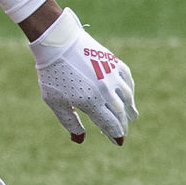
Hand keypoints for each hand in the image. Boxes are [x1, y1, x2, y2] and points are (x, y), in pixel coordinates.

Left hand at [28, 7, 136, 143]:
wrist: (59, 42)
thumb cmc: (53, 74)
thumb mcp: (55, 102)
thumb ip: (69, 121)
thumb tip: (80, 139)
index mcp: (91, 102)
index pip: (109, 123)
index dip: (114, 134)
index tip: (118, 142)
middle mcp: (106, 91)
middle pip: (119, 113)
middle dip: (122, 124)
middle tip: (123, 132)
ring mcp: (112, 76)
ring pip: (126, 97)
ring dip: (129, 108)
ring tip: (132, 116)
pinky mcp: (114, 63)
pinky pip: (127, 80)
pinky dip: (129, 89)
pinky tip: (128, 94)